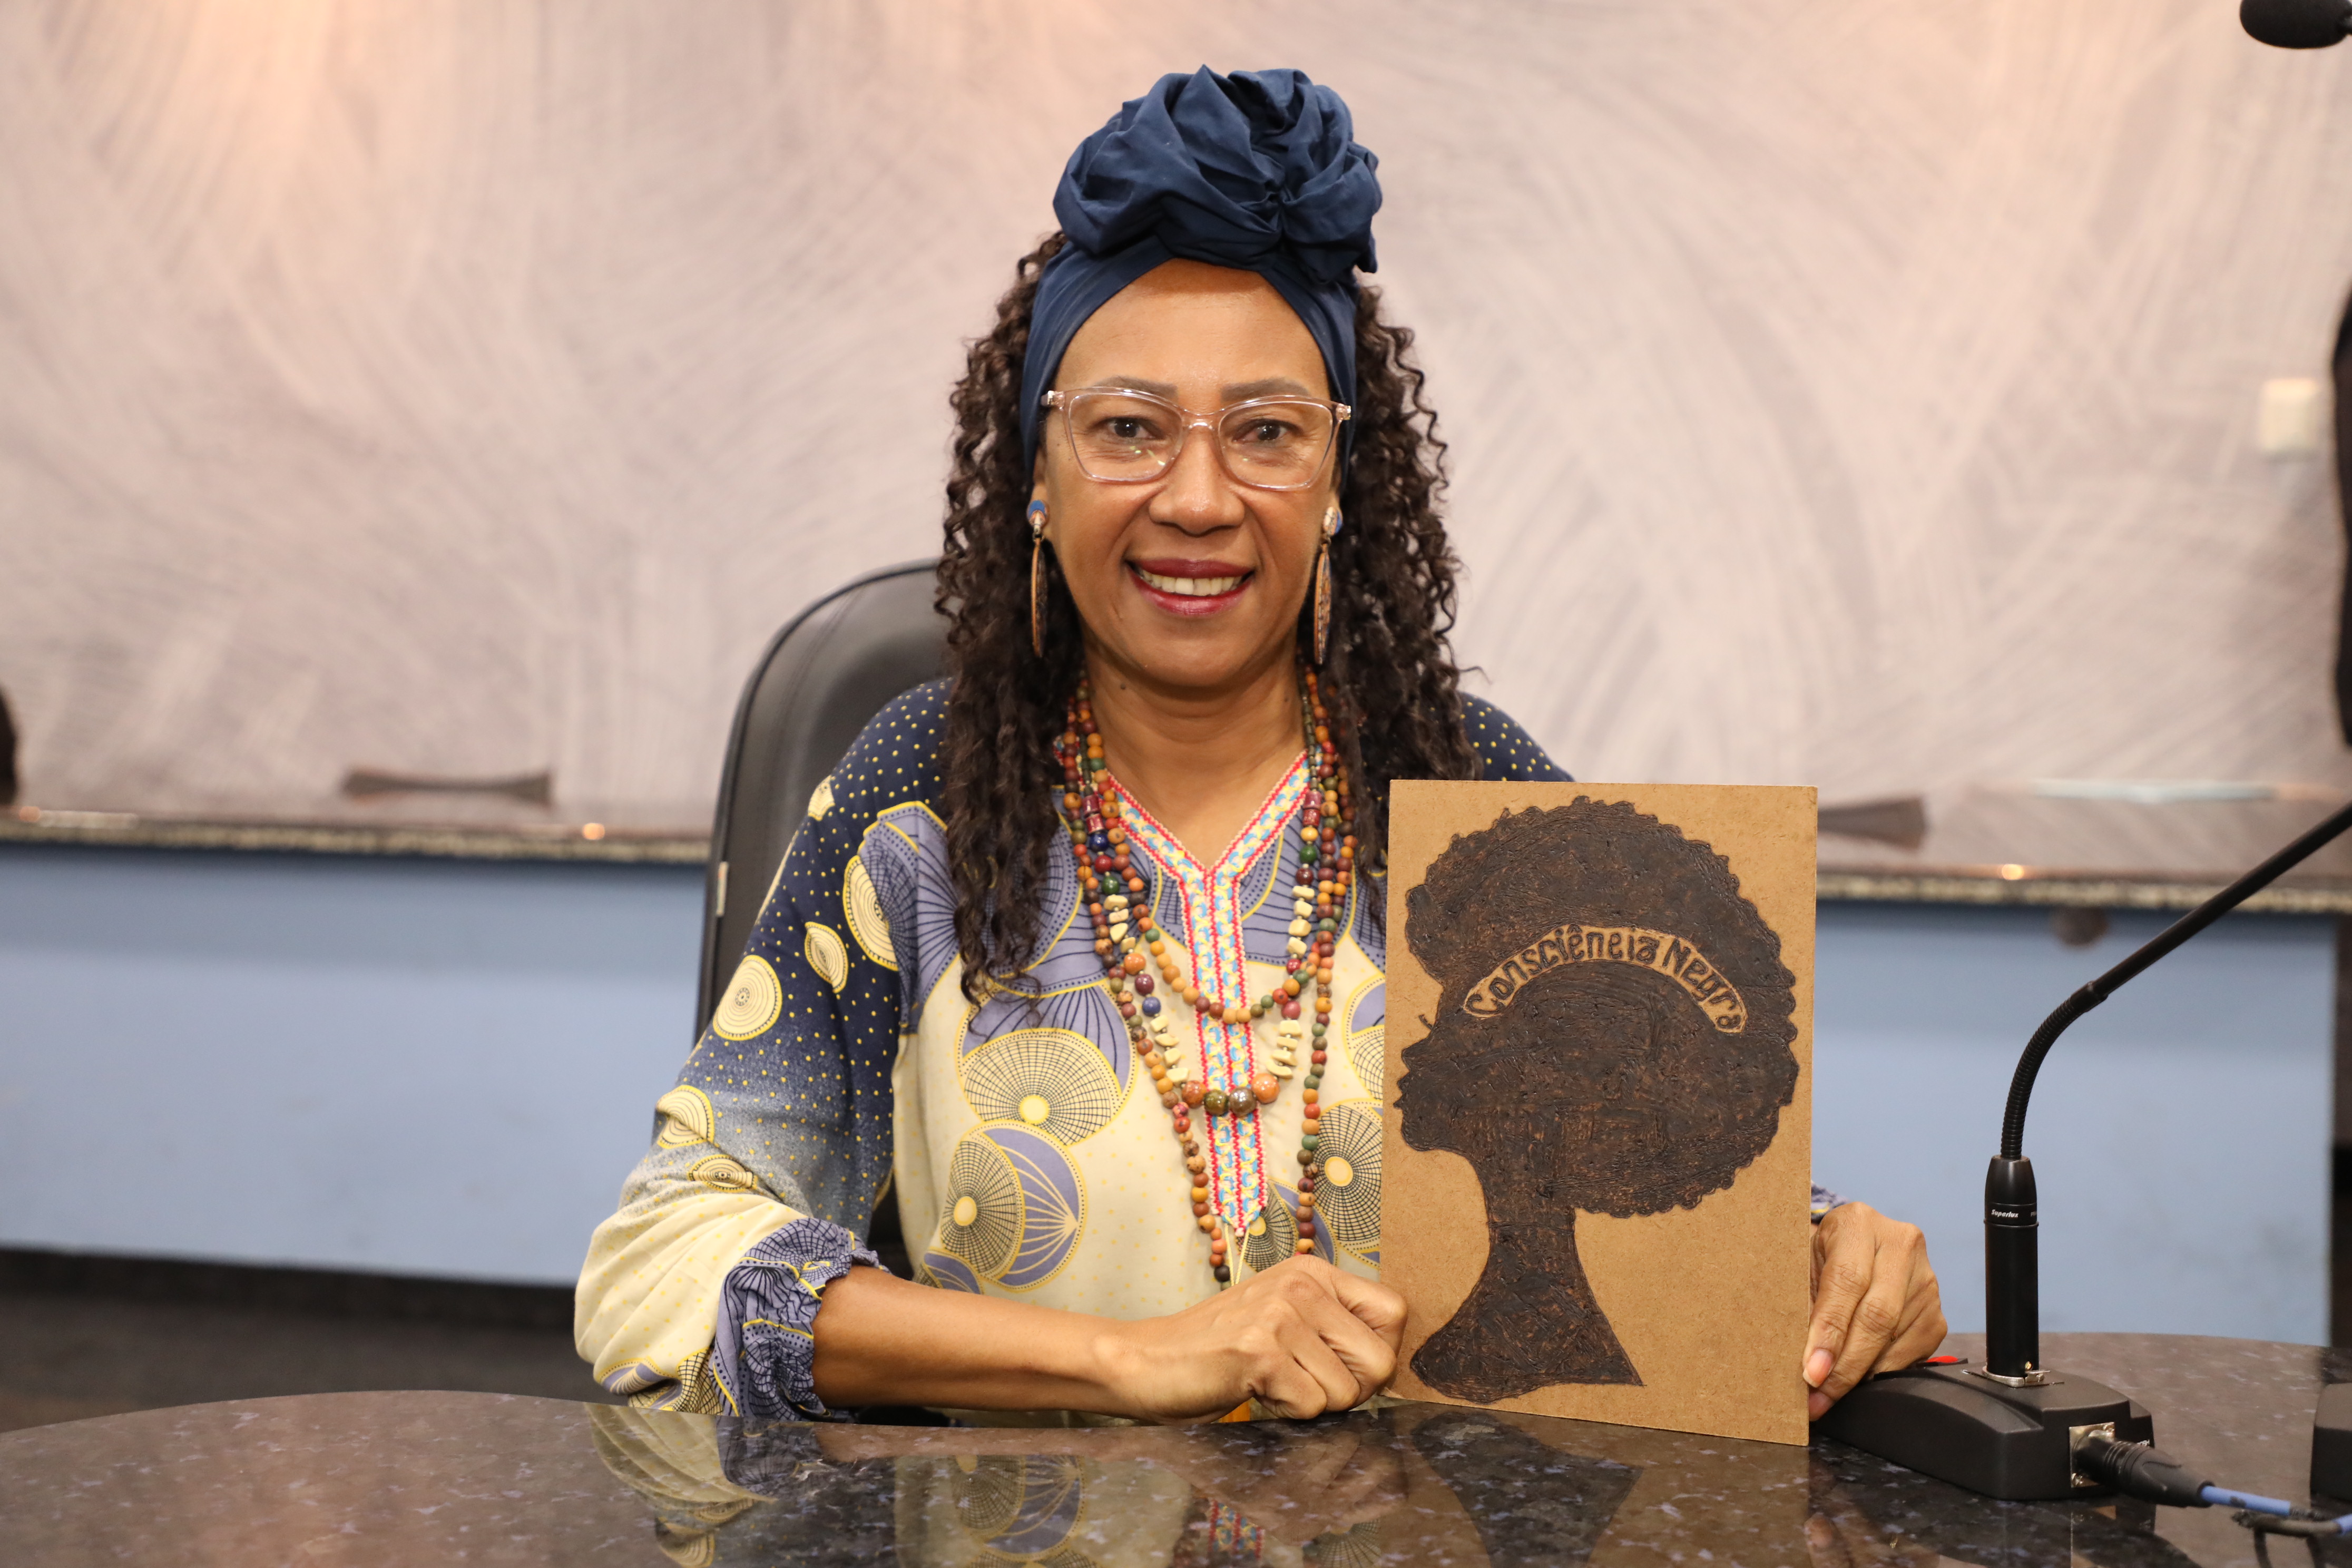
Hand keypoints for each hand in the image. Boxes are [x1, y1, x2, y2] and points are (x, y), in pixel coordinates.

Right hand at [1098, 1256, 1405, 1422]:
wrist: (1145, 1360)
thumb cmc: (1218, 1350)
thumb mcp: (1282, 1317)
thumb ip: (1331, 1326)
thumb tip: (1389, 1364)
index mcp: (1313, 1271)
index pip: (1395, 1311)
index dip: (1379, 1353)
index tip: (1344, 1367)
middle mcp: (1302, 1284)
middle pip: (1380, 1360)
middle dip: (1351, 1391)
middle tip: (1306, 1386)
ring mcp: (1280, 1314)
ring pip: (1348, 1391)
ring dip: (1312, 1403)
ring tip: (1271, 1383)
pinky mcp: (1260, 1350)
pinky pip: (1312, 1405)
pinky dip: (1287, 1412)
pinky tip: (1255, 1391)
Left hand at [1804, 1203, 1945, 1418]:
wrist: (1856, 1243)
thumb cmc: (1821, 1256)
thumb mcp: (1803, 1264)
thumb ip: (1804, 1304)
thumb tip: (1804, 1361)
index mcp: (1858, 1224)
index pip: (1847, 1282)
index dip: (1830, 1331)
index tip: (1812, 1371)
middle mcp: (1900, 1244)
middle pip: (1877, 1315)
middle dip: (1846, 1364)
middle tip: (1820, 1396)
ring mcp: (1925, 1277)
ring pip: (1896, 1337)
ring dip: (1863, 1373)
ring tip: (1831, 1394)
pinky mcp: (1938, 1308)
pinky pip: (1916, 1349)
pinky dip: (1885, 1370)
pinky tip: (1862, 1378)